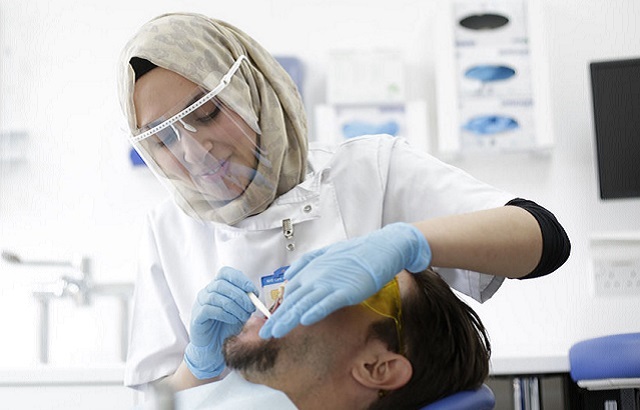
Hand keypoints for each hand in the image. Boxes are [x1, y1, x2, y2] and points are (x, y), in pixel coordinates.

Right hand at [184, 267, 257, 378]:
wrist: (215, 346)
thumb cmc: (228, 325)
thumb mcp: (240, 311)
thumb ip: (246, 301)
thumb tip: (254, 296)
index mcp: (218, 286)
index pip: (226, 273)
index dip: (240, 279)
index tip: (253, 291)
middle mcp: (207, 291)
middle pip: (222, 284)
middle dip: (240, 295)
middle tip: (251, 307)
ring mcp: (200, 302)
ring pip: (216, 296)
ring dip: (234, 306)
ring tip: (243, 316)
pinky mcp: (197, 315)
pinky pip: (210, 309)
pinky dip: (225, 314)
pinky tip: (233, 320)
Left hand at [259, 222, 430, 338]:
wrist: (380, 248)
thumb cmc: (355, 253)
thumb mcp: (326, 254)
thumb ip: (306, 264)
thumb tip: (288, 275)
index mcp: (310, 270)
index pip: (290, 293)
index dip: (279, 310)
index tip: (269, 323)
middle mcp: (316, 276)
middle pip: (292, 300)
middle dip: (277, 319)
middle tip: (264, 334)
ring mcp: (330, 283)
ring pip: (304, 303)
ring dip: (288, 319)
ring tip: (276, 333)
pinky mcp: (345, 290)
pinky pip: (327, 302)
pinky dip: (315, 311)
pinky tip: (304, 320)